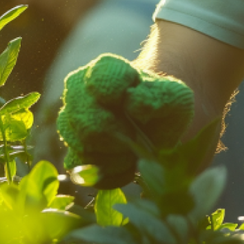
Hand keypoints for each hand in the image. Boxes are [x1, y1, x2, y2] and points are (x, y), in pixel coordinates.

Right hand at [56, 53, 193, 188]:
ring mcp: (70, 124)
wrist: (154, 122)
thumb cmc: (161, 105)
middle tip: (138, 133)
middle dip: (120, 136)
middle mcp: (78, 93)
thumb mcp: (173, 97)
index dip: (115, 92)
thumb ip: (157, 95)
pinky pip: (86, 172)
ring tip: (133, 147)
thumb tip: (131, 102)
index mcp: (103, 70)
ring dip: (117, 155)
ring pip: (85, 150)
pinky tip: (127, 163)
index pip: (100, 80)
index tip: (130, 97)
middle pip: (88, 124)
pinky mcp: (73, 154)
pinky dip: (112, 172)